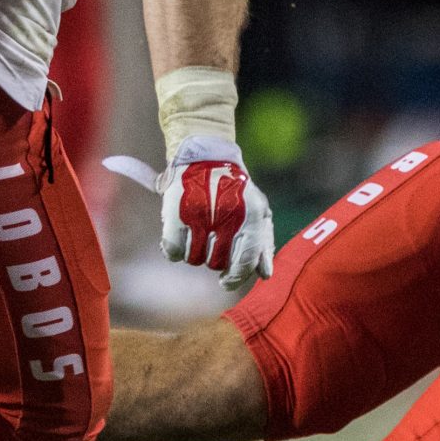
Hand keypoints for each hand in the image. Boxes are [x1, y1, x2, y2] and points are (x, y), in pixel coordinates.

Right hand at [104, 137, 275, 291]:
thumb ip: (263, 244)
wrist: (205, 159)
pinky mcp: (176, 216)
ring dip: (195, 253)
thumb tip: (266, 275)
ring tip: (199, 233)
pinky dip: (174, 250)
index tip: (226, 281)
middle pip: (217, 263)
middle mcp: (227, 217)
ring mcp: (201, 216)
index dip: (236, 277)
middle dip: (214, 260)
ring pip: (194, 260)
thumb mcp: (257, 212)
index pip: (246, 260)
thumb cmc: (236, 192)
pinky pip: (173, 252)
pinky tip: (181, 236)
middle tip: (213, 243)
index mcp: (251, 216)